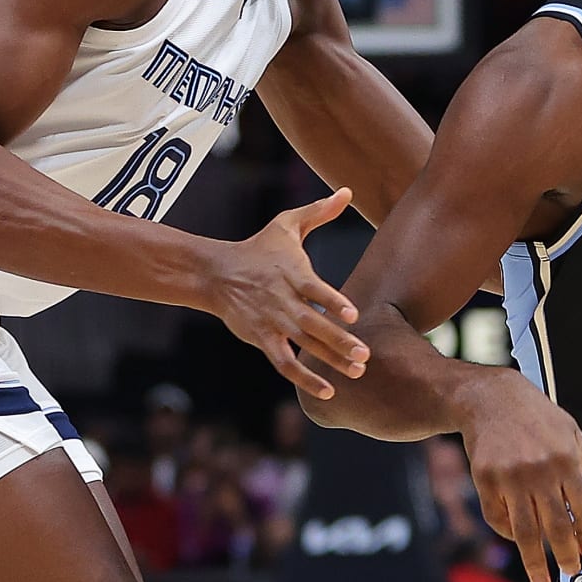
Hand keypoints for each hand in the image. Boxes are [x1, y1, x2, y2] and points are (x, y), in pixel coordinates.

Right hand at [207, 188, 368, 398]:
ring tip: (357, 372)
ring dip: (330, 361)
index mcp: (292, 273)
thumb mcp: (286, 224)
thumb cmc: (259, 248)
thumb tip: (346, 190)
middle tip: (365, 355)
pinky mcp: (262, 339)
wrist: (216, 273)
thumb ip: (319, 211)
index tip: (353, 315)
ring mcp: (272, 322)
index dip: (332, 301)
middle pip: (313, 324)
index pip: (314, 289)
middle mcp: (283, 300)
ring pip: (303, 346)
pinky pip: (284, 363)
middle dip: (339, 341)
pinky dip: (304, 379)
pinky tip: (328, 391)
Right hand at [459, 378, 581, 581]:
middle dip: (566, 556)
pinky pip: (499, 519)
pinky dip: (509, 534)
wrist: (490, 398)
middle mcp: (539, 472)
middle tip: (569, 572)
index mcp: (567, 459)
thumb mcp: (570, 433)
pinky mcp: (485, 481)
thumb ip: (581, 469)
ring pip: (526, 533)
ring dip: (536, 562)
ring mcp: (509, 478)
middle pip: (558, 527)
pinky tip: (518, 540)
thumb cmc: (536, 418)